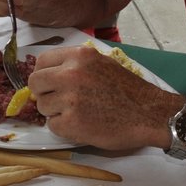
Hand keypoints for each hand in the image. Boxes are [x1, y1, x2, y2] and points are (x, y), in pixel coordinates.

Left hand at [25, 46, 177, 149]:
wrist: (150, 115)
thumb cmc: (130, 91)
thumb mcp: (104, 64)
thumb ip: (77, 65)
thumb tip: (52, 74)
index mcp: (80, 56)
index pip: (41, 61)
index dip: (44, 74)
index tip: (50, 84)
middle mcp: (71, 74)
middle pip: (35, 83)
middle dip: (44, 94)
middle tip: (60, 101)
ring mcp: (70, 99)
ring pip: (42, 106)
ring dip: (55, 112)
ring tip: (79, 113)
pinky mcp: (71, 122)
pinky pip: (52, 125)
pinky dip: (64, 128)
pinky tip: (83, 125)